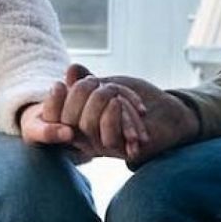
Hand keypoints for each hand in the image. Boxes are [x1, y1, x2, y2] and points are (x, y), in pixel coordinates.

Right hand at [38, 64, 199, 164]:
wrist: (169, 111)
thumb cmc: (138, 98)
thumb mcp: (110, 84)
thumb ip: (89, 81)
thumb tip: (71, 69)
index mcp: (80, 124)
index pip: (53, 119)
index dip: (51, 103)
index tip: (58, 85)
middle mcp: (88, 139)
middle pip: (69, 118)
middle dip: (83, 92)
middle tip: (103, 83)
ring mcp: (105, 147)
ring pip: (88, 126)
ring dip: (103, 101)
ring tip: (117, 94)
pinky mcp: (124, 152)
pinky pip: (110, 137)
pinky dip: (117, 114)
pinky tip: (127, 104)